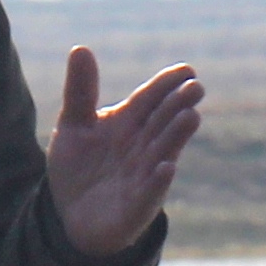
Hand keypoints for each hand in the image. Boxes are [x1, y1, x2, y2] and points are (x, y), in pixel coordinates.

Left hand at [48, 48, 201, 260]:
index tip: (185, 70)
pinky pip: (149, 193)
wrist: (70, 217)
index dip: (166, 85)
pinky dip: (158, 182)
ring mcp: (143, 176)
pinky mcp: (136, 207)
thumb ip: (80, 91)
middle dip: (179, 105)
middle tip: (195, 88)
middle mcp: (143, 146)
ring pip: (163, 152)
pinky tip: (166, 168)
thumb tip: (80, 48)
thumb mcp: (73, 125)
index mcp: (129, 123)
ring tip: (190, 116)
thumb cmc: (79, 167)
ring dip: (176, 136)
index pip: (151, 98)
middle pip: (163, 122)